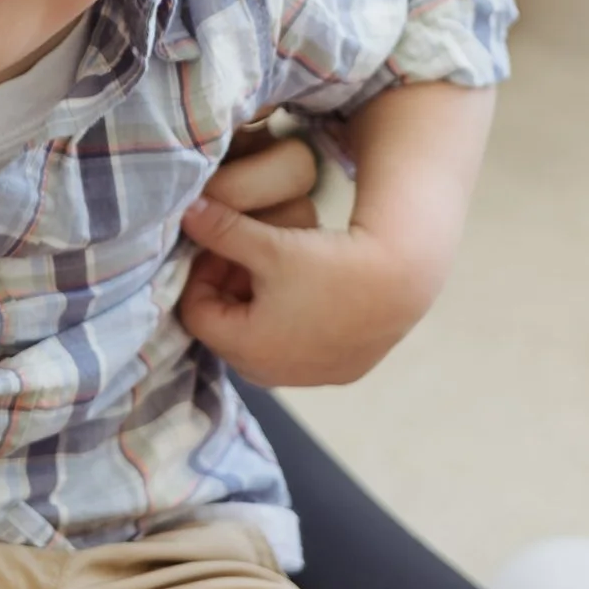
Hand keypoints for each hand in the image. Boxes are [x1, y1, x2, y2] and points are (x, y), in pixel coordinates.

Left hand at [178, 81, 484, 386]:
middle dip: (228, 291)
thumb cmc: (330, 262)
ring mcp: (310, 378)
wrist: (403, 279)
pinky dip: (290, 322)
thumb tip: (185, 211)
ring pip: (262, 341)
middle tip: (246, 256)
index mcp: (248, 349)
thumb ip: (220, 230)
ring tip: (277, 268)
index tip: (220, 247)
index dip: (201, 275)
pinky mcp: (340, 373)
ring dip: (258, 306)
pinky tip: (307, 288)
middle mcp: (275, 375)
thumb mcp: (269, 245)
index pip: (196, 313)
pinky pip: (296, 350)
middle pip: (228, 331)